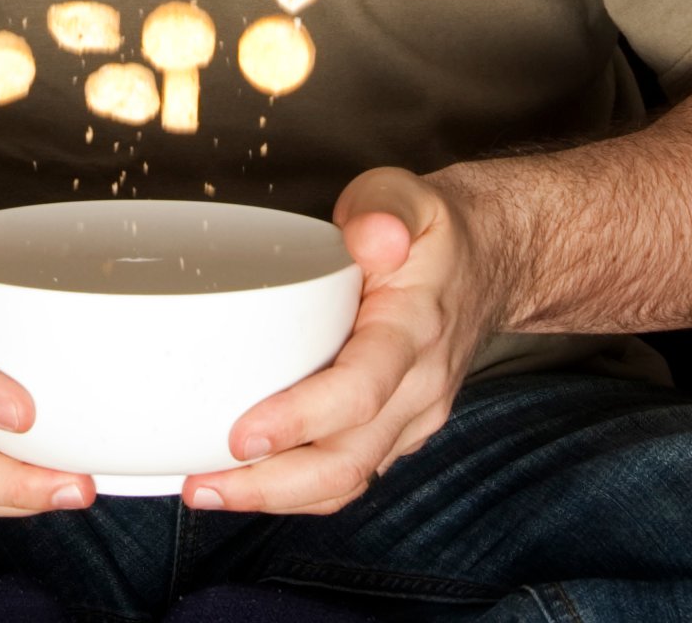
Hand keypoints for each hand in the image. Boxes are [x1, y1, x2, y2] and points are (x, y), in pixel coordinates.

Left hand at [181, 167, 506, 515]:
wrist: (489, 262)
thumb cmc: (431, 232)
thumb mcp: (408, 195)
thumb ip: (384, 207)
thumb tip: (370, 237)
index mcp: (414, 328)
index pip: (361, 390)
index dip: (301, 419)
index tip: (242, 435)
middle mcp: (419, 386)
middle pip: (349, 461)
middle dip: (272, 485)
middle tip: (202, 484)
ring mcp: (413, 417)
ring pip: (349, 480)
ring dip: (277, 497)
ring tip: (207, 490)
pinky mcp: (399, 431)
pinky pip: (351, 474)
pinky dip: (297, 488)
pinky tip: (248, 481)